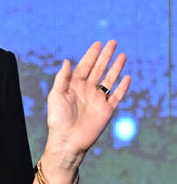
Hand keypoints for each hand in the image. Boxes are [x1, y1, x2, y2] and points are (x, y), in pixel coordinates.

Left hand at [46, 40, 130, 156]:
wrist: (67, 141)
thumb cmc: (57, 119)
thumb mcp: (56, 96)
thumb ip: (62, 78)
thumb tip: (67, 60)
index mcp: (74, 86)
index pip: (85, 66)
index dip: (92, 54)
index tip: (98, 43)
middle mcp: (87, 91)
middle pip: (99, 69)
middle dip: (106, 56)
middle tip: (113, 42)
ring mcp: (97, 100)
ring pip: (109, 80)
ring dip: (116, 68)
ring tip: (123, 55)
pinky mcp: (106, 110)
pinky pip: (116, 96)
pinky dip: (122, 87)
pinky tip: (127, 77)